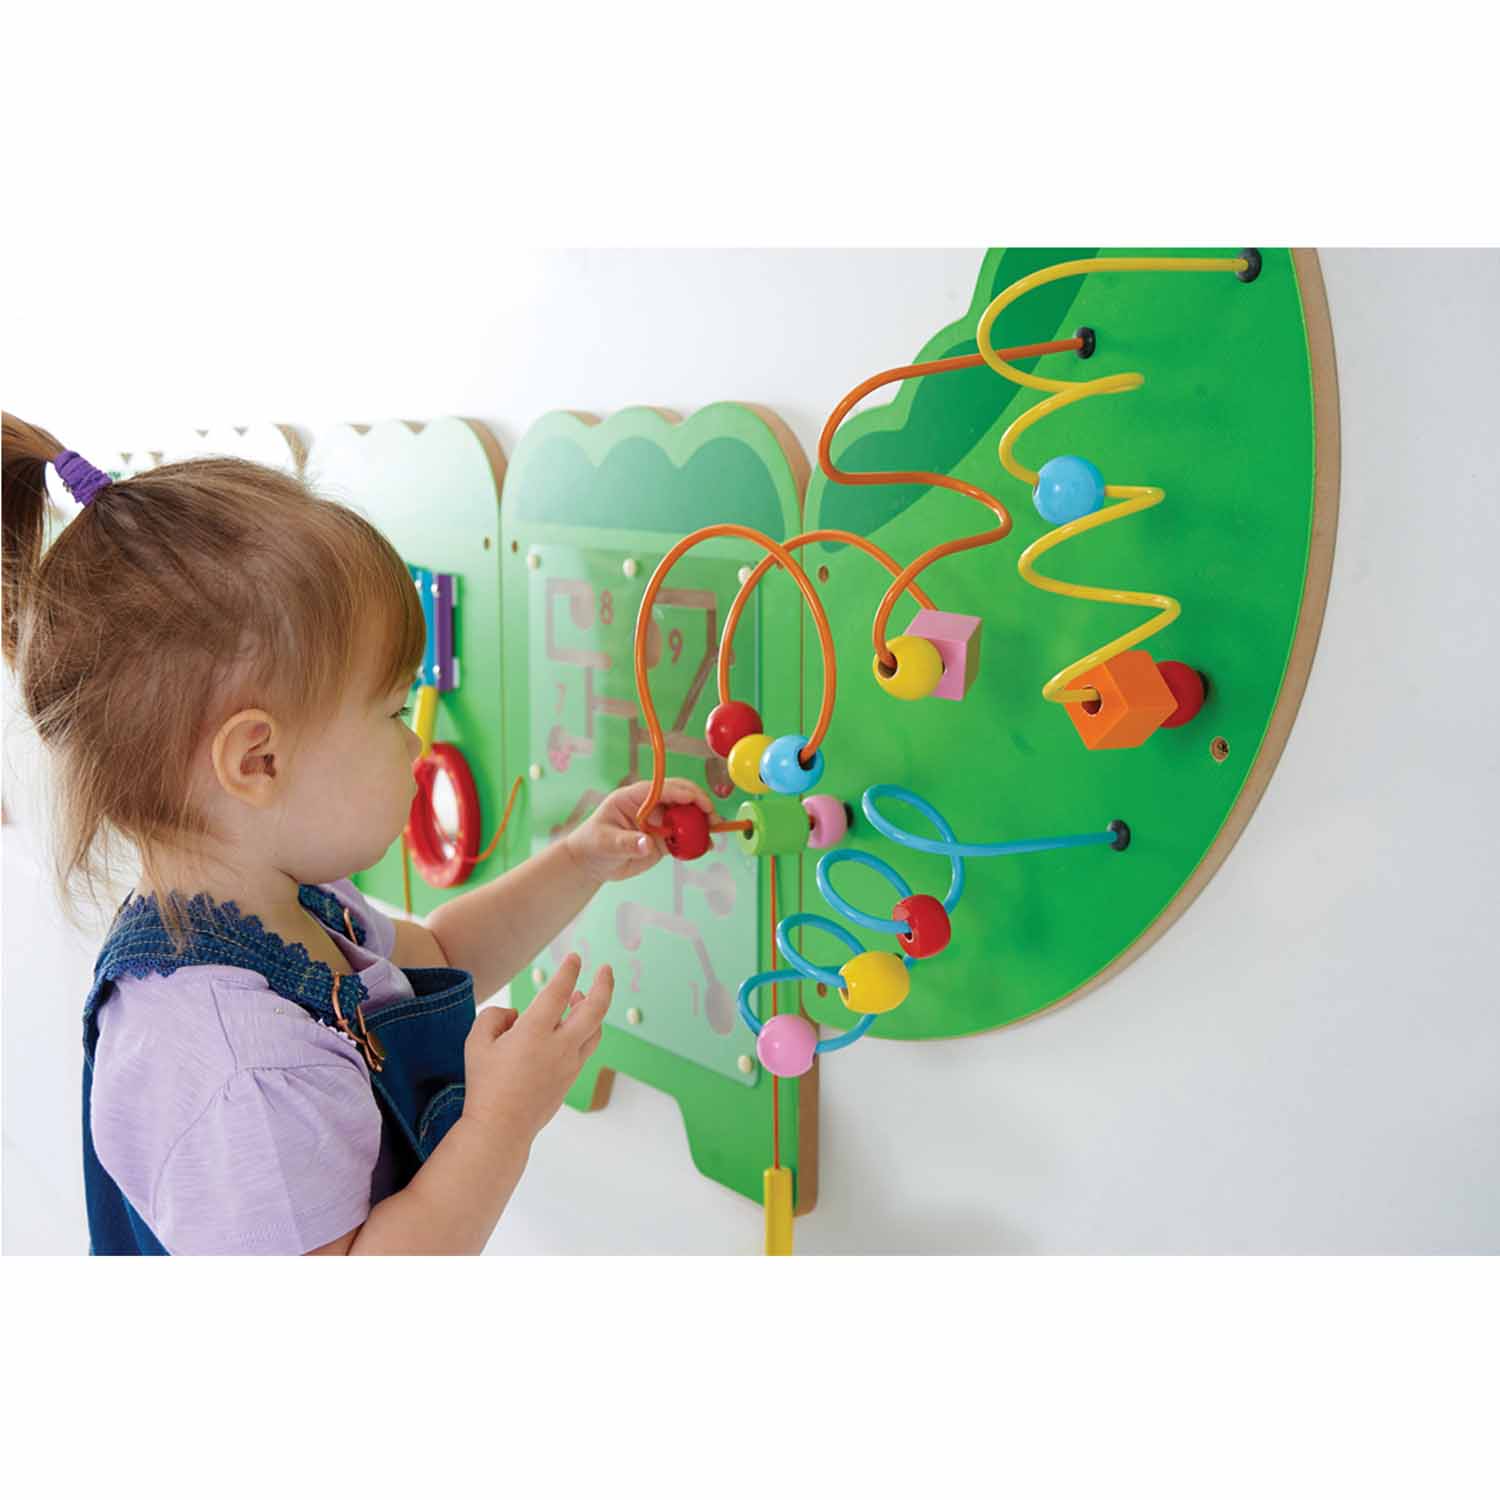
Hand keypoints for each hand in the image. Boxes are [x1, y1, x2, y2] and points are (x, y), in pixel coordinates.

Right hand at [460, 954, 613, 1141]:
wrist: (501, 1129)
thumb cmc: (485, 1085)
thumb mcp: (476, 1043)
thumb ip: (495, 1017)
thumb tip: (517, 1014)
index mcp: (534, 1033)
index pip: (559, 992)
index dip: (569, 971)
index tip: (575, 957)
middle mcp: (558, 1046)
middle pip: (595, 1010)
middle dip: (604, 985)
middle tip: (605, 969)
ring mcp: (569, 1064)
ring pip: (595, 1030)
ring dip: (592, 1009)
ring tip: (581, 997)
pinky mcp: (571, 1079)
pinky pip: (586, 1047)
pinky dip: (584, 1030)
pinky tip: (570, 1027)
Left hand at [564, 778, 714, 882]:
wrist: (590, 863)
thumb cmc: (591, 845)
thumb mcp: (605, 843)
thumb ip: (626, 843)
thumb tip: (647, 843)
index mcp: (634, 796)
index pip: (664, 788)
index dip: (685, 794)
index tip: (702, 805)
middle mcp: (650, 805)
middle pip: (681, 797)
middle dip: (700, 805)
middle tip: (714, 821)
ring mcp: (658, 821)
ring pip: (687, 816)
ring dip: (702, 823)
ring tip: (714, 836)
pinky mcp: (663, 839)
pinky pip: (684, 836)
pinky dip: (696, 840)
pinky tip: (705, 847)